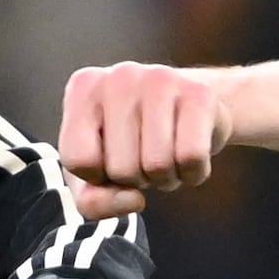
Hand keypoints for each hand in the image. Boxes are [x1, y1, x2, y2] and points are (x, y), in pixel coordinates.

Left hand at [58, 60, 226, 219]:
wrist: (191, 109)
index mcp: (84, 87)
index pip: (78, 160)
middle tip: (145, 155)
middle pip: (121, 169)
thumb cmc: (132, 143)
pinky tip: (188, 154)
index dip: (97, 175)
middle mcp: (120, 75)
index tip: (109, 156)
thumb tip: (131, 200)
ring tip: (166, 154)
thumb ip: (93, 202)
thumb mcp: (97, 176)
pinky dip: (193, 173)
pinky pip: (191, 158)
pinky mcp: (200, 94)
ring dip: (165, 178)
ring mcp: (161, 79)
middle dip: (137, 179)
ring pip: (157, 165)